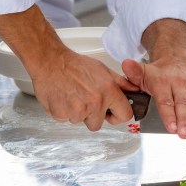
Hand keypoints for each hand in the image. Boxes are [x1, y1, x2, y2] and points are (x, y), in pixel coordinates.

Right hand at [0, 4, 135, 130]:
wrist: (50, 61)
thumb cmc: (75, 65)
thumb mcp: (103, 70)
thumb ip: (121, 84)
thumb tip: (135, 91)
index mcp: (108, 92)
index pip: (124, 116)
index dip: (117, 116)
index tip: (110, 114)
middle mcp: (95, 103)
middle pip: (97, 124)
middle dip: (91, 116)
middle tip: (84, 100)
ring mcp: (77, 110)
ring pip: (80, 121)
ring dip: (76, 112)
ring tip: (71, 95)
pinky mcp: (61, 114)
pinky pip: (65, 119)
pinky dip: (63, 111)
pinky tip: (62, 97)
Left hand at [122, 56, 185, 137]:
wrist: (174, 60)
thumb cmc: (157, 75)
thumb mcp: (143, 73)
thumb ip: (134, 73)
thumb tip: (125, 64)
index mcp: (162, 83)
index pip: (165, 102)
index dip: (168, 116)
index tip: (171, 128)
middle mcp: (178, 83)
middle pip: (180, 103)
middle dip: (182, 119)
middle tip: (182, 133)